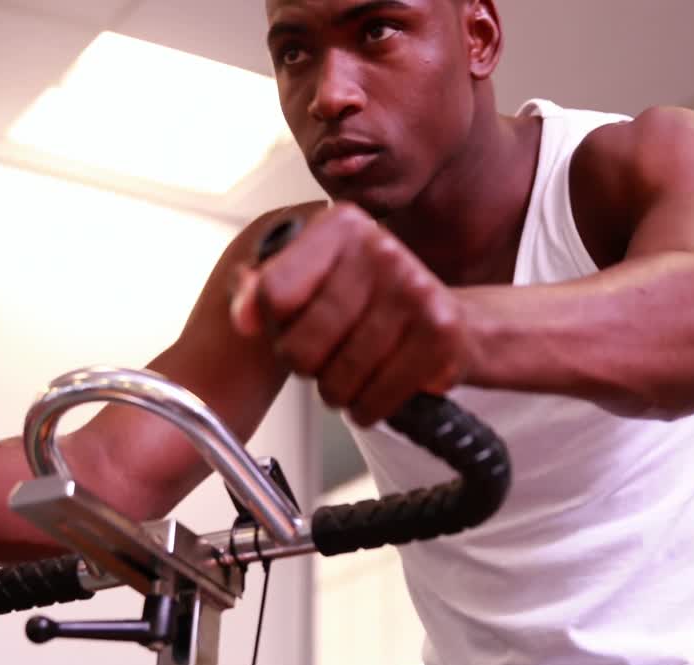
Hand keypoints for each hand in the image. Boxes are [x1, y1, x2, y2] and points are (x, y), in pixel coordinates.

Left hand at [230, 203, 473, 425]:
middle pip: (301, 346)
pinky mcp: (440, 333)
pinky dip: (368, 408)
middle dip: (307, 366)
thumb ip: (263, 291)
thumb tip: (244, 316)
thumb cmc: (371, 304)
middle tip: (325, 358)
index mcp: (340, 226)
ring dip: (338, 392)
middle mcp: (379, 249)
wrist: (450, 323)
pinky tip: (374, 392)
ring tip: (352, 375)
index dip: (277, 326)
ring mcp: (414, 290)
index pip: (275, 294)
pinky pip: (375, 398)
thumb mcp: (312, 281)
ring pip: (338, 379)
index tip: (294, 324)